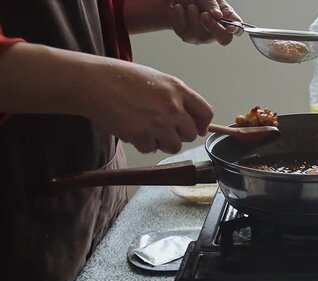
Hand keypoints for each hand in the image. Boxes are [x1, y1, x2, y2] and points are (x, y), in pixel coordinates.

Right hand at [81, 59, 212, 153]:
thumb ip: (176, 97)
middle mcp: (172, 108)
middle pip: (191, 134)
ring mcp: (157, 123)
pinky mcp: (141, 136)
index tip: (197, 128)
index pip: (206, 113)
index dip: (202, 124)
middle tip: (165, 128)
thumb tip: (189, 117)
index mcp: (178, 90)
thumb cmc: (122, 78)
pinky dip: (143, 143)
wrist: (95, 83)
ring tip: (148, 129)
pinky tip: (134, 129)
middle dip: (180, 134)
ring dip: (163, 142)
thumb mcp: (158, 79)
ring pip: (173, 146)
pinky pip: (151, 149)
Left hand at [170, 0, 241, 44]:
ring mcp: (202, 36)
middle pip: (223, 39)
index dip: (236, 30)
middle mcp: (216, 30)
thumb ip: (212, 5)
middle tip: (204, 14)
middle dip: (213, 26)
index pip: (237, 29)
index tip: (230, 27)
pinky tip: (179, 8)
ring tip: (190, 6)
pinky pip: (184, 32)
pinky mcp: (187, 36)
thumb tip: (218, 16)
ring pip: (200, 36)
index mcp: (226, 18)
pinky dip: (180, 17)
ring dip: (193, 18)